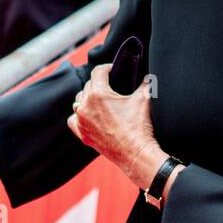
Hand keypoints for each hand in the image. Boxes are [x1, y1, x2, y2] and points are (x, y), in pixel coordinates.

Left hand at [67, 65, 162, 190]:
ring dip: (88, 98)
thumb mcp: (144, 99)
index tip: (113, 70)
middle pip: (89, 85)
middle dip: (100, 83)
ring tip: (101, 100)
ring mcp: (82, 121)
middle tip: (111, 86)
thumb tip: (148, 76)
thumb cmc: (139, 127)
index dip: (108, 68)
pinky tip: (89, 115)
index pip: (98, 71)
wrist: (136, 154)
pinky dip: (79, 115)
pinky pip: (73, 119)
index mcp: (98, 94)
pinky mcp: (82, 134)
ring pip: (79, 101)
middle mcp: (85, 106)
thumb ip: (145, 83)